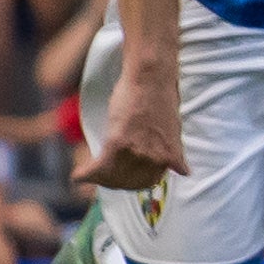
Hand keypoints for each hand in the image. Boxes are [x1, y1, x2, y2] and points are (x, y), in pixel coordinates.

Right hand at [79, 53, 183, 192]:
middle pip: (127, 183)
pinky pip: (99, 168)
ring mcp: (138, 152)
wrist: (151, 79)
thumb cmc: (161, 99)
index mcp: (169, 156)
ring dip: (97, 178)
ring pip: (111, 177)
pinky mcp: (119, 143)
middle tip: (100, 176)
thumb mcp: (174, 132)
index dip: (130, 184)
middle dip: (111, 182)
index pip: (147, 183)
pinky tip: (78, 176)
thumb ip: (173, 153)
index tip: (119, 180)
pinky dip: (86, 174)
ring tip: (88, 172)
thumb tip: (184, 172)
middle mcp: (155, 159)